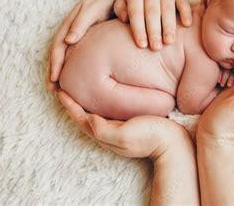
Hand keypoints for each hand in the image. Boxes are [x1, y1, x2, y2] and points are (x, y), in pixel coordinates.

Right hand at [46, 0, 116, 91]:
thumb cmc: (103, 2)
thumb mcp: (92, 8)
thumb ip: (81, 23)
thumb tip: (69, 41)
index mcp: (68, 26)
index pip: (58, 48)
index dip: (55, 63)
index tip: (54, 78)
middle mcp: (68, 33)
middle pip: (58, 55)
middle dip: (53, 72)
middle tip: (52, 90)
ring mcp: (75, 38)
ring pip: (64, 57)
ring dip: (60, 72)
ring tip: (59, 90)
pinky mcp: (84, 41)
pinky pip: (74, 56)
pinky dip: (71, 67)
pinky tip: (76, 79)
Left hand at [57, 88, 189, 159]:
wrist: (172, 143)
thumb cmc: (151, 136)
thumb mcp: (125, 135)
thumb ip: (104, 130)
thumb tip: (89, 119)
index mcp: (106, 134)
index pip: (80, 119)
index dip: (69, 105)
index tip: (60, 90)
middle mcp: (109, 133)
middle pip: (84, 118)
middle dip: (74, 104)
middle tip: (65, 88)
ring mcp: (119, 129)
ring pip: (95, 115)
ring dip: (85, 104)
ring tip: (79, 91)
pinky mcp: (128, 125)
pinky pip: (108, 113)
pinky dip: (100, 104)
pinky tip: (104, 96)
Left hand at [113, 0, 192, 50]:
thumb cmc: (136, 1)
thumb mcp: (122, 1)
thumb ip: (119, 9)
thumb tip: (125, 19)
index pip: (136, 12)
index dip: (139, 29)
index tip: (142, 45)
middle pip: (152, 12)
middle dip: (154, 31)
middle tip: (155, 47)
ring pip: (168, 9)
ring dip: (169, 26)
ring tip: (169, 41)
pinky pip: (183, 3)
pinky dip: (186, 13)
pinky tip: (187, 25)